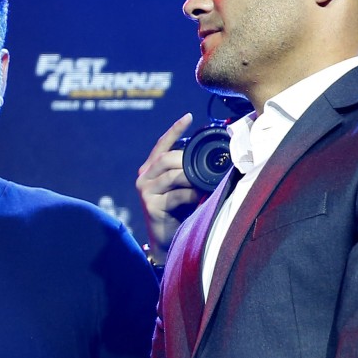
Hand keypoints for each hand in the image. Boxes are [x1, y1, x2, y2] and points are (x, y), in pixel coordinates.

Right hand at [136, 113, 202, 264]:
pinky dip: (191, 195)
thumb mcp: (184, 188)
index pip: (161, 145)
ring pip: (172, 175)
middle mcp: (144, 178)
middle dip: (186, 159)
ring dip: (192, 178)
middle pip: (165, 159)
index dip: (174, 130)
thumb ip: (189, 173)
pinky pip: (176, 195)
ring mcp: (146, 192)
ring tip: (206, 182)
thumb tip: (213, 162)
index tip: (189, 116)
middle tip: (205, 165)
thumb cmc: (179, 212)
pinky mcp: (151, 207)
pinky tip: (200, 197)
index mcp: (150, 170)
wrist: (167, 241)